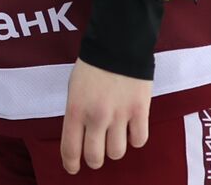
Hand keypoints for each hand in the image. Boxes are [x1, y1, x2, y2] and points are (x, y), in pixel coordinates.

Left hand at [59, 60, 151, 174]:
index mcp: (76, 110)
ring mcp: (119, 115)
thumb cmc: (92, 65)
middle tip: (98, 151)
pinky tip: (132, 128)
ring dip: (115, 147)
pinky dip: (135, 138)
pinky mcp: (140, 111)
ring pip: (117, 152)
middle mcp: (96, 117)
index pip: (70, 149)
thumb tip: (81, 138)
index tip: (74, 168)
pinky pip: (139, 140)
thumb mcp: (74, 89)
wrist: (118, 43)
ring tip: (116, 135)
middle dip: (95, 158)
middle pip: (95, 157)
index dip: (71, 164)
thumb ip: (77, 114)